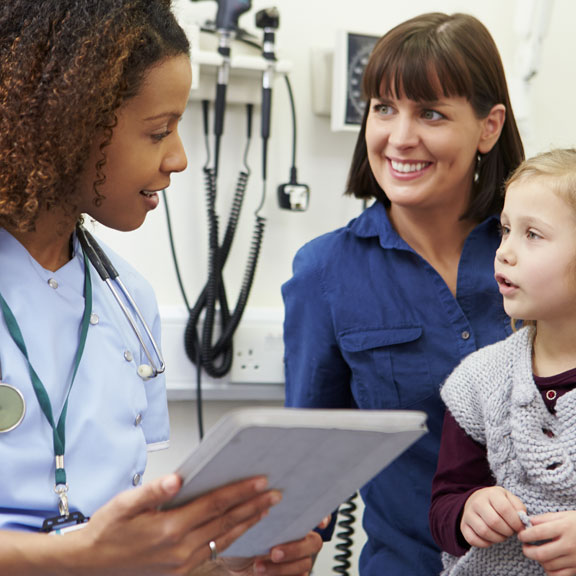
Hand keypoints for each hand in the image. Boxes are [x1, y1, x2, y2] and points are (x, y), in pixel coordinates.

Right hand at [70, 474, 280, 575]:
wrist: (91, 564)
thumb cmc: (108, 530)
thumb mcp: (125, 504)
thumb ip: (154, 491)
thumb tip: (178, 478)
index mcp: (169, 528)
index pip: (214, 505)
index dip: (240, 492)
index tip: (260, 481)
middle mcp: (180, 548)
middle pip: (225, 523)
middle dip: (253, 507)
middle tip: (275, 494)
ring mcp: (182, 563)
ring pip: (223, 539)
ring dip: (247, 522)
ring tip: (266, 509)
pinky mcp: (180, 571)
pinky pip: (213, 552)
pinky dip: (231, 538)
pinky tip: (240, 529)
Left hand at [220, 516, 327, 575]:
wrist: (233, 559)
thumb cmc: (241, 535)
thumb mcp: (245, 519)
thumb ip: (257, 509)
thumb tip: (263, 498)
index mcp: (293, 519)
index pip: (315, 515)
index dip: (323, 517)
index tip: (319, 523)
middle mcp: (299, 537)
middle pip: (314, 542)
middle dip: (295, 548)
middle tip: (273, 552)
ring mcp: (298, 558)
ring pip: (304, 563)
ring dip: (282, 567)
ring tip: (258, 566)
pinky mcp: (294, 575)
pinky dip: (280, 575)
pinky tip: (262, 572)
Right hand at [460, 486, 524, 547]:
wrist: (476, 500)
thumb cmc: (497, 502)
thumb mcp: (509, 498)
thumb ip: (519, 507)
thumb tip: (523, 522)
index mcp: (491, 494)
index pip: (504, 509)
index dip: (515, 522)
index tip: (520, 528)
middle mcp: (477, 502)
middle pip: (494, 522)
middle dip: (507, 532)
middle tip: (511, 532)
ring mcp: (468, 514)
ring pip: (484, 532)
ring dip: (498, 538)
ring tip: (502, 535)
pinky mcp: (463, 526)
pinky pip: (473, 540)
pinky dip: (486, 543)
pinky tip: (491, 539)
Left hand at [519, 511, 575, 575]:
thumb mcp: (564, 515)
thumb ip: (545, 518)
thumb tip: (528, 522)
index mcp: (564, 527)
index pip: (538, 532)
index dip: (525, 535)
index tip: (521, 535)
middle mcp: (569, 544)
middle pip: (541, 553)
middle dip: (528, 551)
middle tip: (525, 547)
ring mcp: (574, 558)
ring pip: (548, 565)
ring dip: (538, 560)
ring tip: (537, 553)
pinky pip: (558, 575)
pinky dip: (549, 571)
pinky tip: (547, 563)